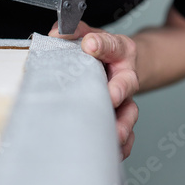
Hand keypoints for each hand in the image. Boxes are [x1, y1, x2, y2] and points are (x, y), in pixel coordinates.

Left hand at [49, 22, 139, 159]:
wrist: (120, 65)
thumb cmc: (101, 52)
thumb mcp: (88, 35)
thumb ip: (73, 32)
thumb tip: (55, 34)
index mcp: (120, 51)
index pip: (112, 45)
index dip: (102, 45)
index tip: (89, 44)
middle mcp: (126, 75)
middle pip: (127, 82)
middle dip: (119, 90)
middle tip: (111, 96)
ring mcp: (125, 99)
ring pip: (129, 112)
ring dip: (122, 124)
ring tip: (114, 134)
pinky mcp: (122, 118)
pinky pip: (128, 134)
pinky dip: (123, 145)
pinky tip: (114, 153)